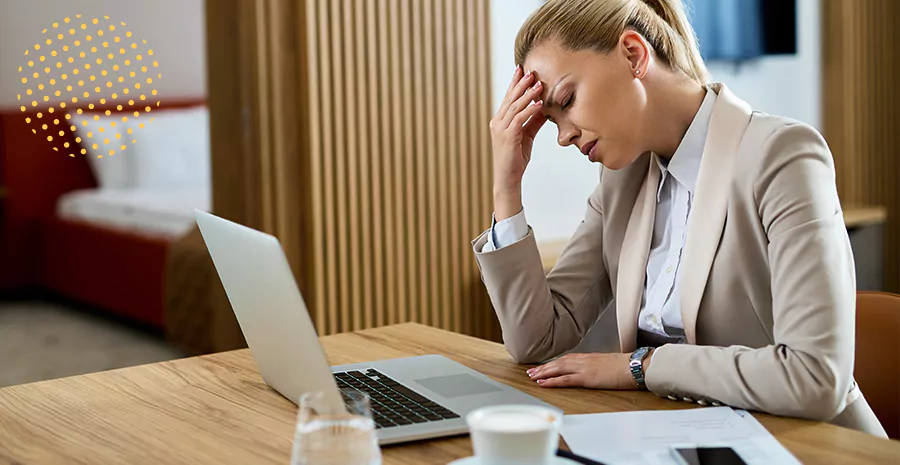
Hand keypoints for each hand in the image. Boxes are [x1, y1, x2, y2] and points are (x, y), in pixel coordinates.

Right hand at [489, 66, 546, 220]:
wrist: (508, 178)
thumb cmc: (515, 159)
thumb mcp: (526, 136)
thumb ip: (533, 121)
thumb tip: (543, 107)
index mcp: (500, 121)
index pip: (508, 98)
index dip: (515, 84)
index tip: (522, 70)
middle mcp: (497, 122)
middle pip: (510, 99)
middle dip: (521, 84)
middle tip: (531, 71)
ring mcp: (500, 129)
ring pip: (515, 106)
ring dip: (527, 95)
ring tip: (538, 84)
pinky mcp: (507, 137)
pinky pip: (519, 119)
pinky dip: (529, 110)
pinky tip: (539, 104)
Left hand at [526, 352, 646, 389]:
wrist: (635, 366)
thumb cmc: (626, 366)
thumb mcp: (608, 364)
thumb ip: (598, 366)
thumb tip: (595, 371)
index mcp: (589, 357)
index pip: (566, 359)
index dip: (553, 363)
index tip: (543, 366)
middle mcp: (583, 360)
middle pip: (558, 363)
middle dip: (544, 368)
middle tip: (530, 372)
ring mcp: (584, 368)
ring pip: (558, 369)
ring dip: (543, 373)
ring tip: (532, 377)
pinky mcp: (587, 378)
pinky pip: (565, 379)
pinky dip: (552, 381)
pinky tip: (543, 384)